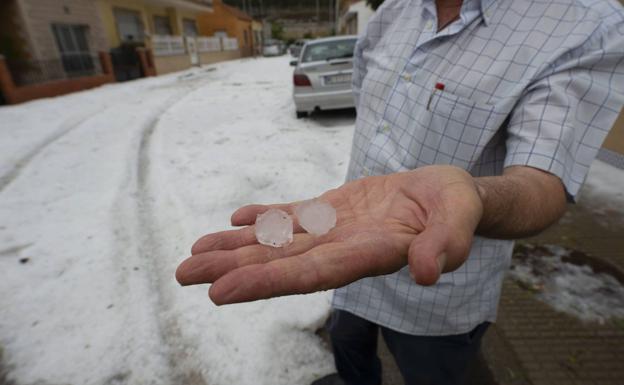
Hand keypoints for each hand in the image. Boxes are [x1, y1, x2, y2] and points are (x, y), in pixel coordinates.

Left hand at [176, 165, 483, 304]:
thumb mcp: (461, 217)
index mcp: (370, 254)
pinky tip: (236, 218)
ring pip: (279, 240)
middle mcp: (343, 248)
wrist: (448, 195)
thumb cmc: (457, 205)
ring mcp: (334, 230)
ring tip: (195, 252)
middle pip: (281, 262)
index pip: (313, 273)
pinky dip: (264, 218)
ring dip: (236, 247)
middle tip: (185, 273)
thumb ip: (447, 242)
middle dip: (233, 269)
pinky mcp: (334, 211)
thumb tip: (426, 271)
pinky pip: (293, 215)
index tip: (223, 291)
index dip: (268, 282)